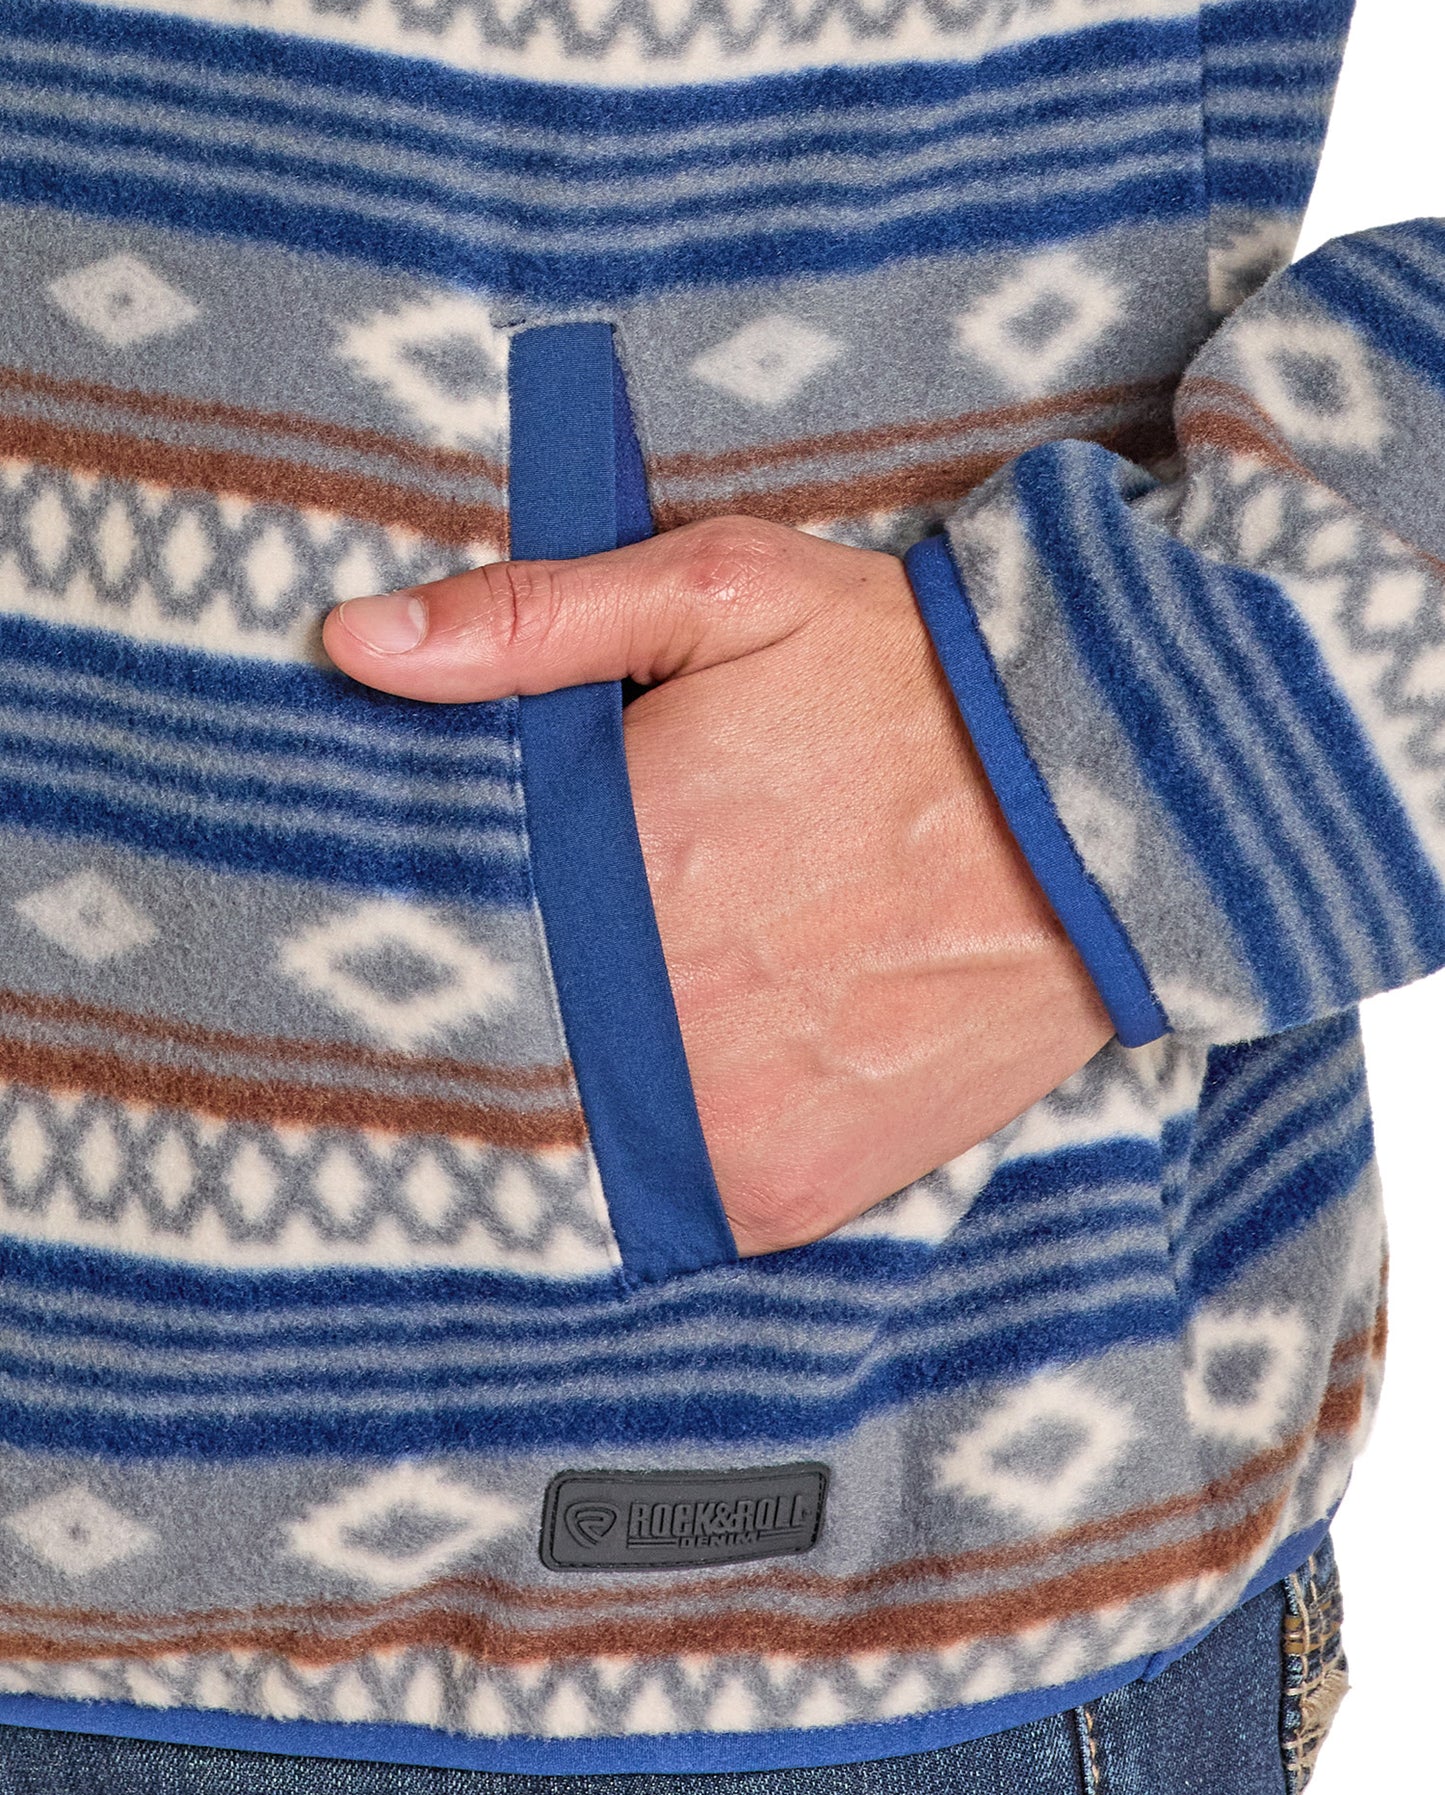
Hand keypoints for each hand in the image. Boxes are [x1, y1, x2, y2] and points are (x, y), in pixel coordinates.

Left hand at [322, 516, 1112, 1254]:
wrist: (1112, 812)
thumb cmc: (909, 686)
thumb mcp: (726, 596)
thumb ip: (531, 621)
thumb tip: (354, 642)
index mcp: (619, 854)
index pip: (442, 918)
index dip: (442, 903)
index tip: (448, 891)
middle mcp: (657, 1008)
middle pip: (497, 1032)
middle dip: (508, 992)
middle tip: (568, 941)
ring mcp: (723, 1118)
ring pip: (571, 1125)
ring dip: (583, 1077)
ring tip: (662, 994)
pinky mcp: (788, 1189)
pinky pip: (669, 1198)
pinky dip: (669, 1145)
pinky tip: (718, 1060)